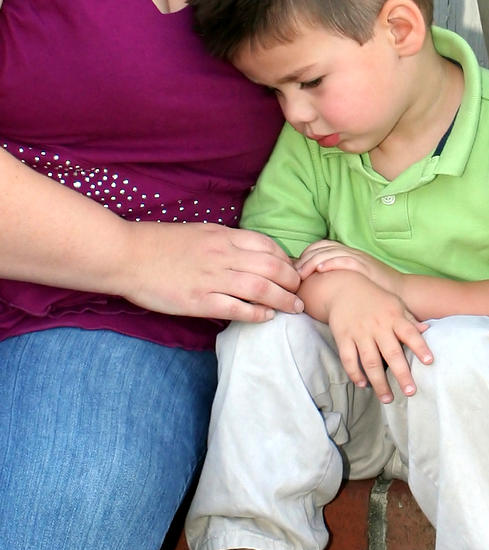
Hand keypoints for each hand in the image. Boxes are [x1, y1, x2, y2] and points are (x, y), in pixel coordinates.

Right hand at [122, 222, 302, 321]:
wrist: (126, 256)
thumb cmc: (158, 244)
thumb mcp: (197, 233)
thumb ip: (223, 242)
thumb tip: (245, 255)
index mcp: (222, 236)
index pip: (266, 246)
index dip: (286, 259)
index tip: (293, 270)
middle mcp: (222, 255)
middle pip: (272, 267)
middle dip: (293, 281)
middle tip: (301, 291)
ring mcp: (212, 279)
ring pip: (261, 288)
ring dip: (283, 299)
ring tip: (295, 307)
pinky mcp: (200, 301)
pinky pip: (237, 309)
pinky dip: (257, 313)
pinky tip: (267, 317)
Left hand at [297, 240, 399, 293]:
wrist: (403, 293)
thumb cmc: (376, 290)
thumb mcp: (354, 280)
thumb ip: (338, 278)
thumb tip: (317, 286)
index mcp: (348, 254)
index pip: (322, 246)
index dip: (306, 255)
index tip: (295, 269)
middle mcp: (352, 253)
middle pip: (322, 247)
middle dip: (304, 259)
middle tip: (293, 274)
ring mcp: (360, 259)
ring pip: (330, 252)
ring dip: (312, 261)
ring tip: (300, 273)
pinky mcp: (367, 268)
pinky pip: (346, 260)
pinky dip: (331, 263)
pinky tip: (320, 269)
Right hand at [325, 274, 431, 400]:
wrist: (344, 287)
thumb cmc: (375, 298)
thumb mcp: (395, 303)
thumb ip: (410, 319)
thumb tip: (428, 331)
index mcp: (393, 317)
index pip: (410, 333)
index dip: (420, 347)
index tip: (429, 362)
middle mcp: (377, 326)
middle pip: (391, 353)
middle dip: (402, 374)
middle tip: (411, 392)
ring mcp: (359, 332)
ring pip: (370, 361)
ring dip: (379, 382)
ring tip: (388, 398)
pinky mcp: (343, 337)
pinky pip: (349, 359)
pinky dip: (355, 373)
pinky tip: (363, 385)